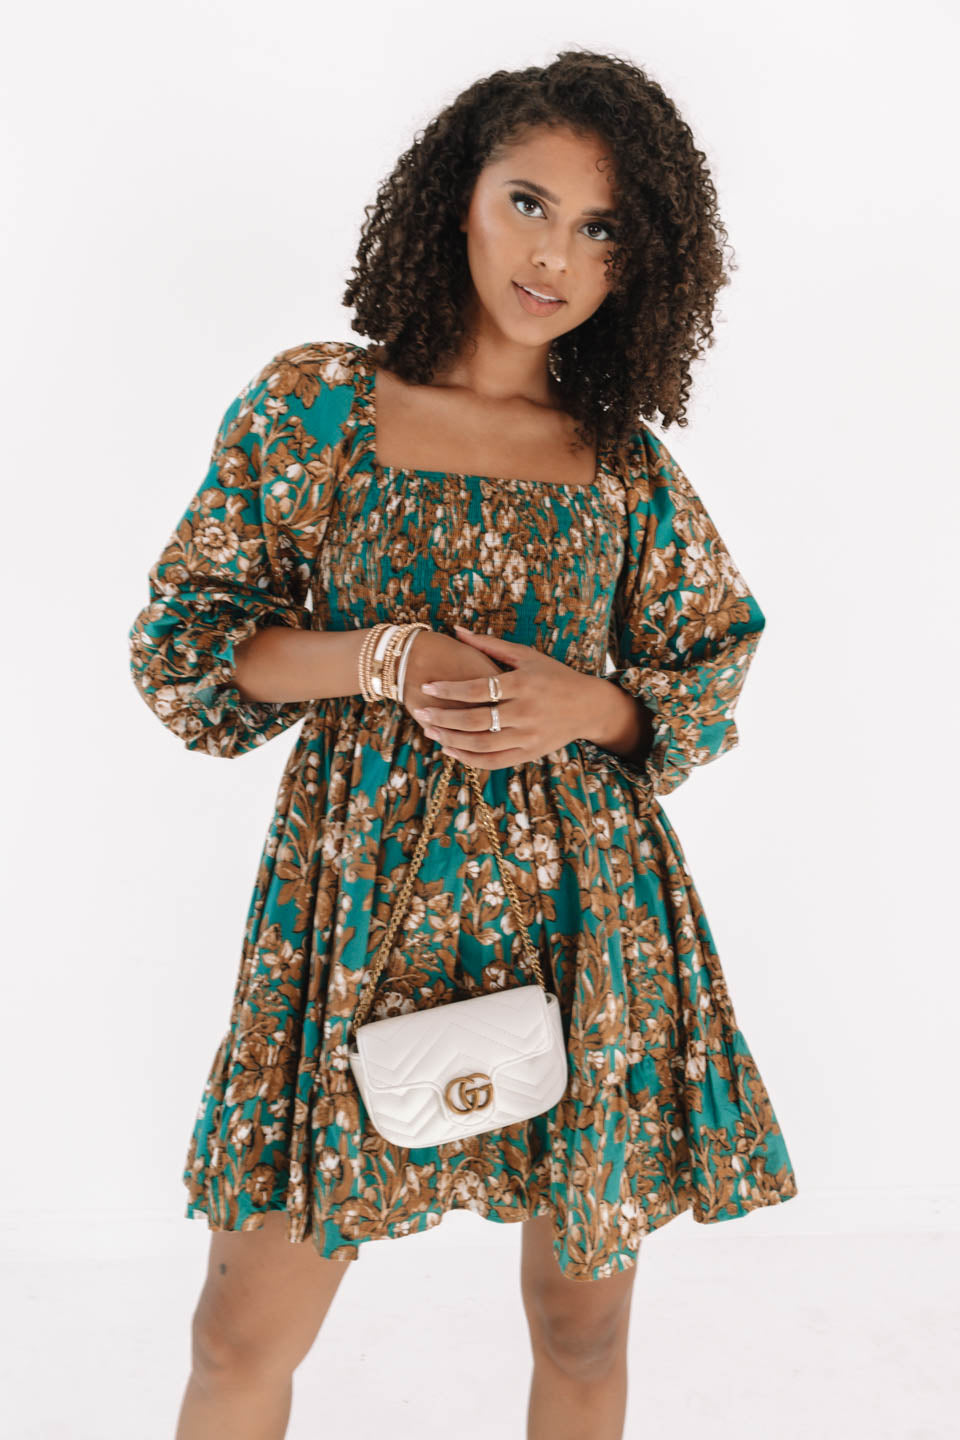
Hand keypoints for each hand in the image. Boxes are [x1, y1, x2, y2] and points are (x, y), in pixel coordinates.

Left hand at [407, 623, 598, 771]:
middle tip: (420, 713)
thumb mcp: (526, 655)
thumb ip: (489, 644)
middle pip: (475, 720)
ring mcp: (528, 736)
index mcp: (523, 684)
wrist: (588, 706)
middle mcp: (525, 712)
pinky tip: (450, 749)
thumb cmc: (553, 675)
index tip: (427, 686)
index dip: (449, 689)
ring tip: (430, 731)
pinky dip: (468, 758)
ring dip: (451, 739)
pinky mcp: (529, 753)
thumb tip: (456, 630)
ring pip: (481, 744)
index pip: (477, 689)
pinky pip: (493, 761)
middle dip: (443, 718)